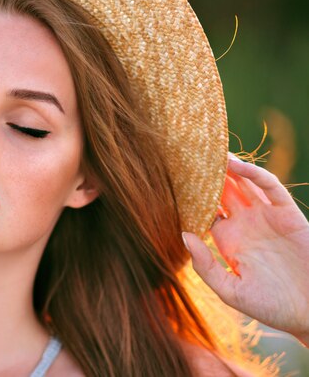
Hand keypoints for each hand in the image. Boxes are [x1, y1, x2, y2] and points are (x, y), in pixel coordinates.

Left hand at [183, 154, 308, 345]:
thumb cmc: (270, 306)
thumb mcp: (230, 290)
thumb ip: (205, 266)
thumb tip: (183, 236)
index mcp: (228, 240)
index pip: (204, 210)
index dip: (190, 197)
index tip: (169, 181)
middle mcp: (245, 224)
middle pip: (221, 191)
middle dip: (205, 175)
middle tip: (185, 155)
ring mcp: (266, 217)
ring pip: (243, 183)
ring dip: (227, 167)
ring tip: (207, 151)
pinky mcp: (287, 214)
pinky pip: (270, 187)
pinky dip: (254, 173)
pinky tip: (236, 165)